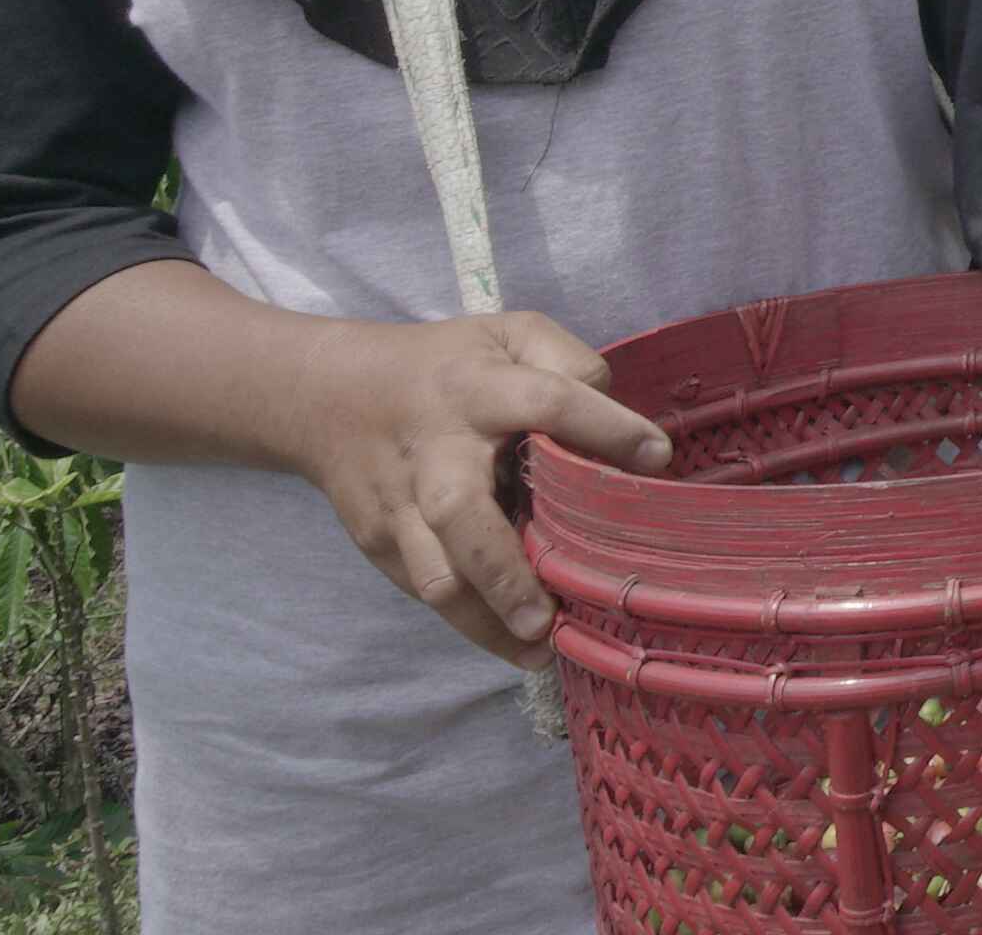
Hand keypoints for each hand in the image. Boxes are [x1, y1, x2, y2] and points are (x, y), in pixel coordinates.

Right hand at [285, 312, 669, 667]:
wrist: (326, 396)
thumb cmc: (445, 365)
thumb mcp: (508, 334)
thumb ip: (568, 362)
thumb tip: (620, 420)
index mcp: (475, 387)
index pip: (547, 402)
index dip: (604, 428)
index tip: (656, 457)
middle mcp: (433, 450)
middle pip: (459, 512)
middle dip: (506, 569)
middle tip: (551, 615)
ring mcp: (397, 504)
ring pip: (435, 574)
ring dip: (488, 618)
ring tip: (543, 648)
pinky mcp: (379, 542)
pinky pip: (424, 591)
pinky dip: (470, 623)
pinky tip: (514, 643)